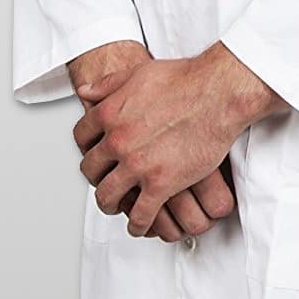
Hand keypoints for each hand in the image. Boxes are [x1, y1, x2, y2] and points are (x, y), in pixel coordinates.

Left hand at [73, 42, 286, 237]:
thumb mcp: (138, 74)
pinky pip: (141, 214)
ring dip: (109, 204)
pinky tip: (140, 224)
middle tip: (103, 180)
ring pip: (108, 196)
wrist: (216, 93)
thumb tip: (87, 90)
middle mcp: (118, 142)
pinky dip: (137, 224)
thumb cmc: (185, 80)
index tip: (94, 152)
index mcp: (110, 114)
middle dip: (95, 177)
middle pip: (90, 169)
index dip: (86, 146)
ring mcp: (138, 165)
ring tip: (116, 206)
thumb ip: (109, 84)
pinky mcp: (161, 184)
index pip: (82, 137)